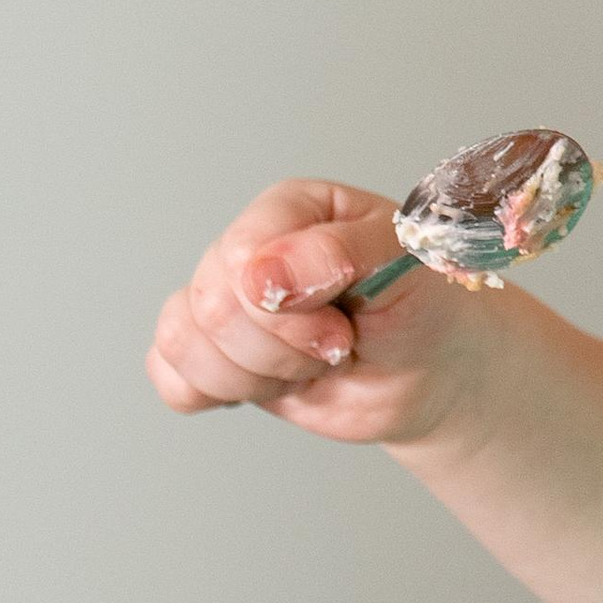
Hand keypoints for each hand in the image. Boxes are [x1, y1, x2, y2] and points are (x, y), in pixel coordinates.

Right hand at [146, 178, 489, 447]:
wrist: (432, 372)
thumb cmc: (423, 307)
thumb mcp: (405, 265)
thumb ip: (339, 252)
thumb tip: (261, 273)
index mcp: (289, 210)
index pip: (241, 257)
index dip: (287, 312)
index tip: (341, 332)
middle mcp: (248, 248)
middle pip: (212, 307)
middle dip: (282, 349)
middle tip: (336, 348)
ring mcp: (224, 300)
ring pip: (185, 341)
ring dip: (257, 375)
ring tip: (309, 364)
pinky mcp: (212, 351)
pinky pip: (169, 374)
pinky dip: (216, 392)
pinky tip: (266, 383)